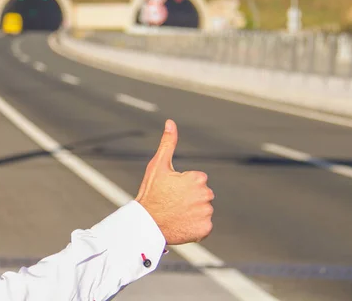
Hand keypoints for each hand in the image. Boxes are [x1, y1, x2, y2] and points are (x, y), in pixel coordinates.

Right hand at [135, 119, 213, 244]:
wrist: (146, 224)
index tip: (170, 190)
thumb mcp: (158, 166)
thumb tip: (170, 122)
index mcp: (198, 178)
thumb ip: (168, 143)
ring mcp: (206, 213)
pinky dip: (195, 226)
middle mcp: (206, 195)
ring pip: (203, 210)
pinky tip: (181, 224)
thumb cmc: (151, 193)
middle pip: (202, 195)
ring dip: (193, 212)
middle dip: (190, 198)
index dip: (183, 185)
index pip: (197, 180)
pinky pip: (204, 226)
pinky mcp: (205, 229)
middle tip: (172, 202)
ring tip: (176, 214)